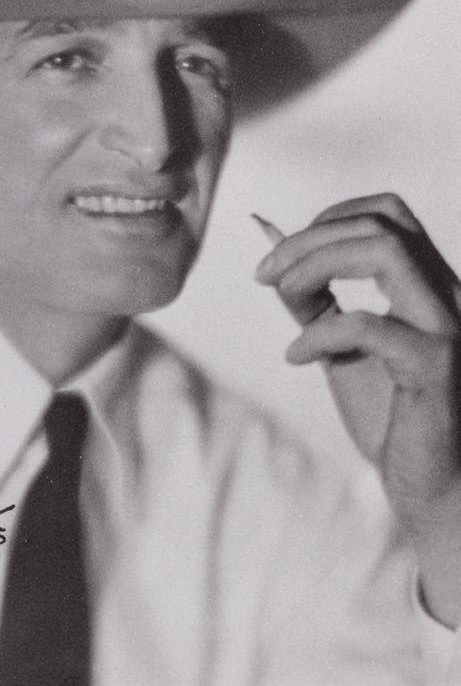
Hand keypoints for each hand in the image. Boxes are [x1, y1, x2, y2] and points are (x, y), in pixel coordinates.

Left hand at [255, 193, 460, 624]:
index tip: (285, 254)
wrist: (434, 490)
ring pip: (387, 252)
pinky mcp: (437, 367)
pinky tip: (295, 356)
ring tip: (279, 295)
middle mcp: (448, 296)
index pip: (389, 213)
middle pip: (380, 225)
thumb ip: (311, 293)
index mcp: (430, 285)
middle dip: (307, 240)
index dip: (331, 218)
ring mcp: (448, 328)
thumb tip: (269, 237)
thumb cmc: (390, 414)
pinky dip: (319, 331)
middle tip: (263, 274)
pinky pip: (370, 324)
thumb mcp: (338, 343)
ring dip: (315, 264)